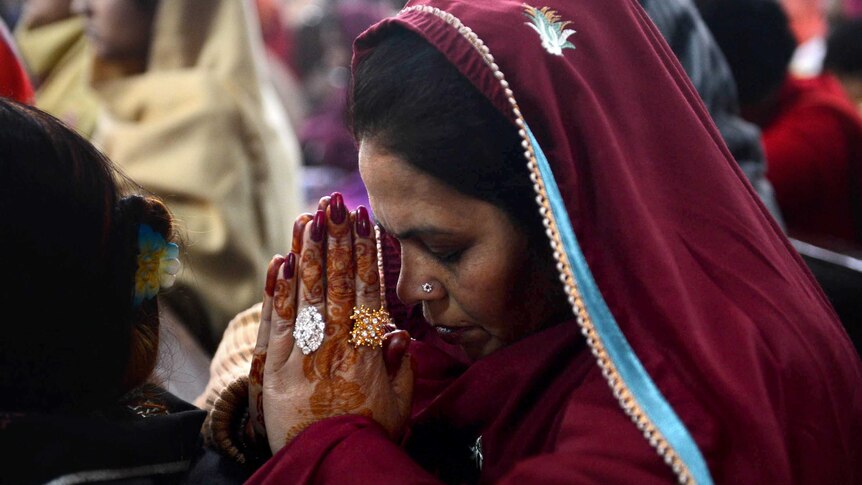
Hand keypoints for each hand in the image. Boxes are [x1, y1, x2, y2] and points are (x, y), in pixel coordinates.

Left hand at [251, 194, 413, 453]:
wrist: (324, 463)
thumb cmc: (365, 434)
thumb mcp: (399, 406)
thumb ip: (401, 367)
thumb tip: (398, 333)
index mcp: (369, 352)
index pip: (368, 290)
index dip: (366, 252)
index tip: (365, 221)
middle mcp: (337, 345)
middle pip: (338, 282)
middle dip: (336, 239)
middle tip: (335, 203)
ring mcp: (303, 352)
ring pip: (307, 293)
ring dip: (308, 252)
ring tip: (309, 217)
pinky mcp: (273, 365)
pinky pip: (277, 321)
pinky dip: (277, 289)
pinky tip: (280, 260)